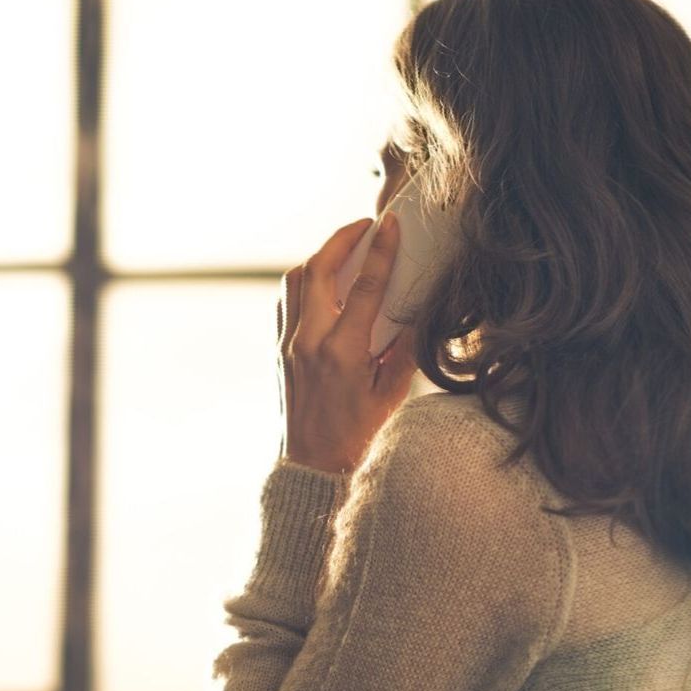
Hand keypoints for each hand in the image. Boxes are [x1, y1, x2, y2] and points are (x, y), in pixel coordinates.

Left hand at [275, 211, 417, 473]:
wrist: (312, 465)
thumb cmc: (356, 435)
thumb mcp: (391, 394)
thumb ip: (403, 349)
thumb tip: (411, 310)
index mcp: (342, 352)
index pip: (363, 286)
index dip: (380, 250)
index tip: (390, 225)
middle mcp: (309, 342)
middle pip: (317, 268)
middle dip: (341, 239)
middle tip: (365, 226)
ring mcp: (288, 344)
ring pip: (294, 280)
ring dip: (319, 257)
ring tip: (344, 249)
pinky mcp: (279, 350)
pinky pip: (286, 301)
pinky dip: (303, 281)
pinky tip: (322, 282)